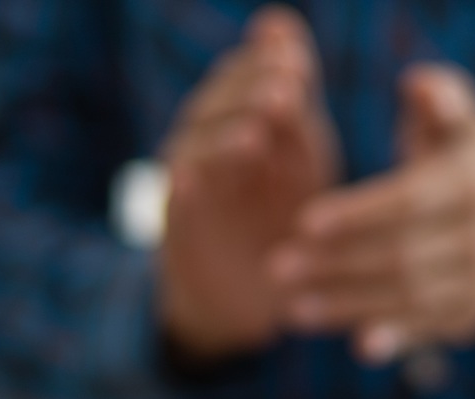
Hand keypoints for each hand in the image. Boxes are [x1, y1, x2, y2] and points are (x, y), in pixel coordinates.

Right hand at [157, 5, 338, 362]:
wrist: (254, 295)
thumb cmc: (284, 219)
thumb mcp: (301, 156)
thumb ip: (294, 101)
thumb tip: (275, 20)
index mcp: (243, 115)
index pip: (246, 74)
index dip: (267, 65)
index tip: (298, 64)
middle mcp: (209, 138)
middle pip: (216, 103)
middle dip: (249, 95)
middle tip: (284, 93)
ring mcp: (188, 178)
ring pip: (193, 146)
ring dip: (221, 139)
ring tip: (255, 138)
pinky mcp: (174, 220)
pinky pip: (173, 199)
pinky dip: (180, 189)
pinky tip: (191, 182)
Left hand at [270, 63, 474, 363]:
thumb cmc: (459, 155)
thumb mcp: (457, 116)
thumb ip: (438, 94)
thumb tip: (415, 83)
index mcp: (472, 184)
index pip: (407, 203)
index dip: (356, 215)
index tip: (303, 222)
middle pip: (400, 258)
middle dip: (335, 265)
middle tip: (276, 267)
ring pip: (408, 300)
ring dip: (348, 308)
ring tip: (291, 309)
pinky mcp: (472, 316)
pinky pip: (428, 331)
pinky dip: (395, 341)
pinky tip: (358, 348)